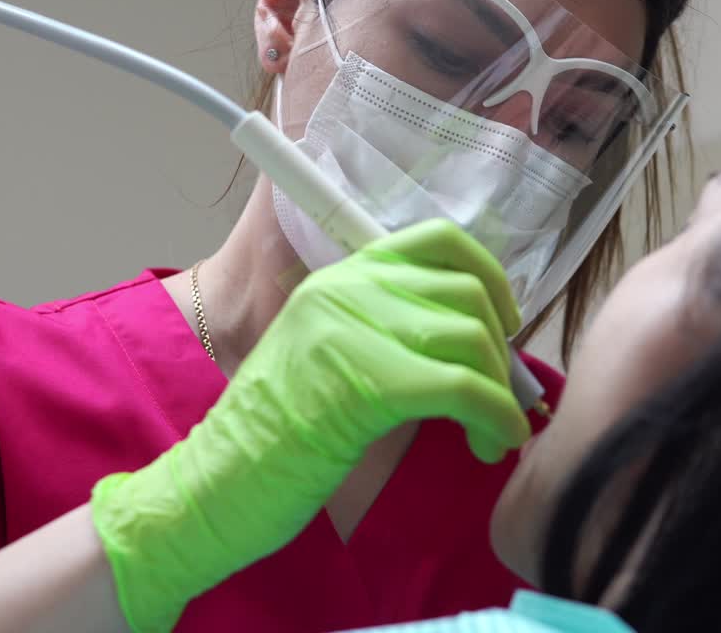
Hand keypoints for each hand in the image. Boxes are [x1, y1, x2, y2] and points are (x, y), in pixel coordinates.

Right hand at [90, 219, 530, 632]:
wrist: (215, 483)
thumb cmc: (279, 437)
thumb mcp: (335, 356)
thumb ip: (395, 331)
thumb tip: (484, 342)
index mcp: (341, 275)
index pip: (437, 239)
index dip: (490, 276)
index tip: (505, 323)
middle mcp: (346, 287)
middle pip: (466, 293)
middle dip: (500, 352)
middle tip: (500, 398)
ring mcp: (350, 327)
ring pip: (470, 338)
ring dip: (500, 393)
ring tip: (494, 433)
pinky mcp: (363, 380)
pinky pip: (461, 388)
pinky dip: (494, 417)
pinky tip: (492, 444)